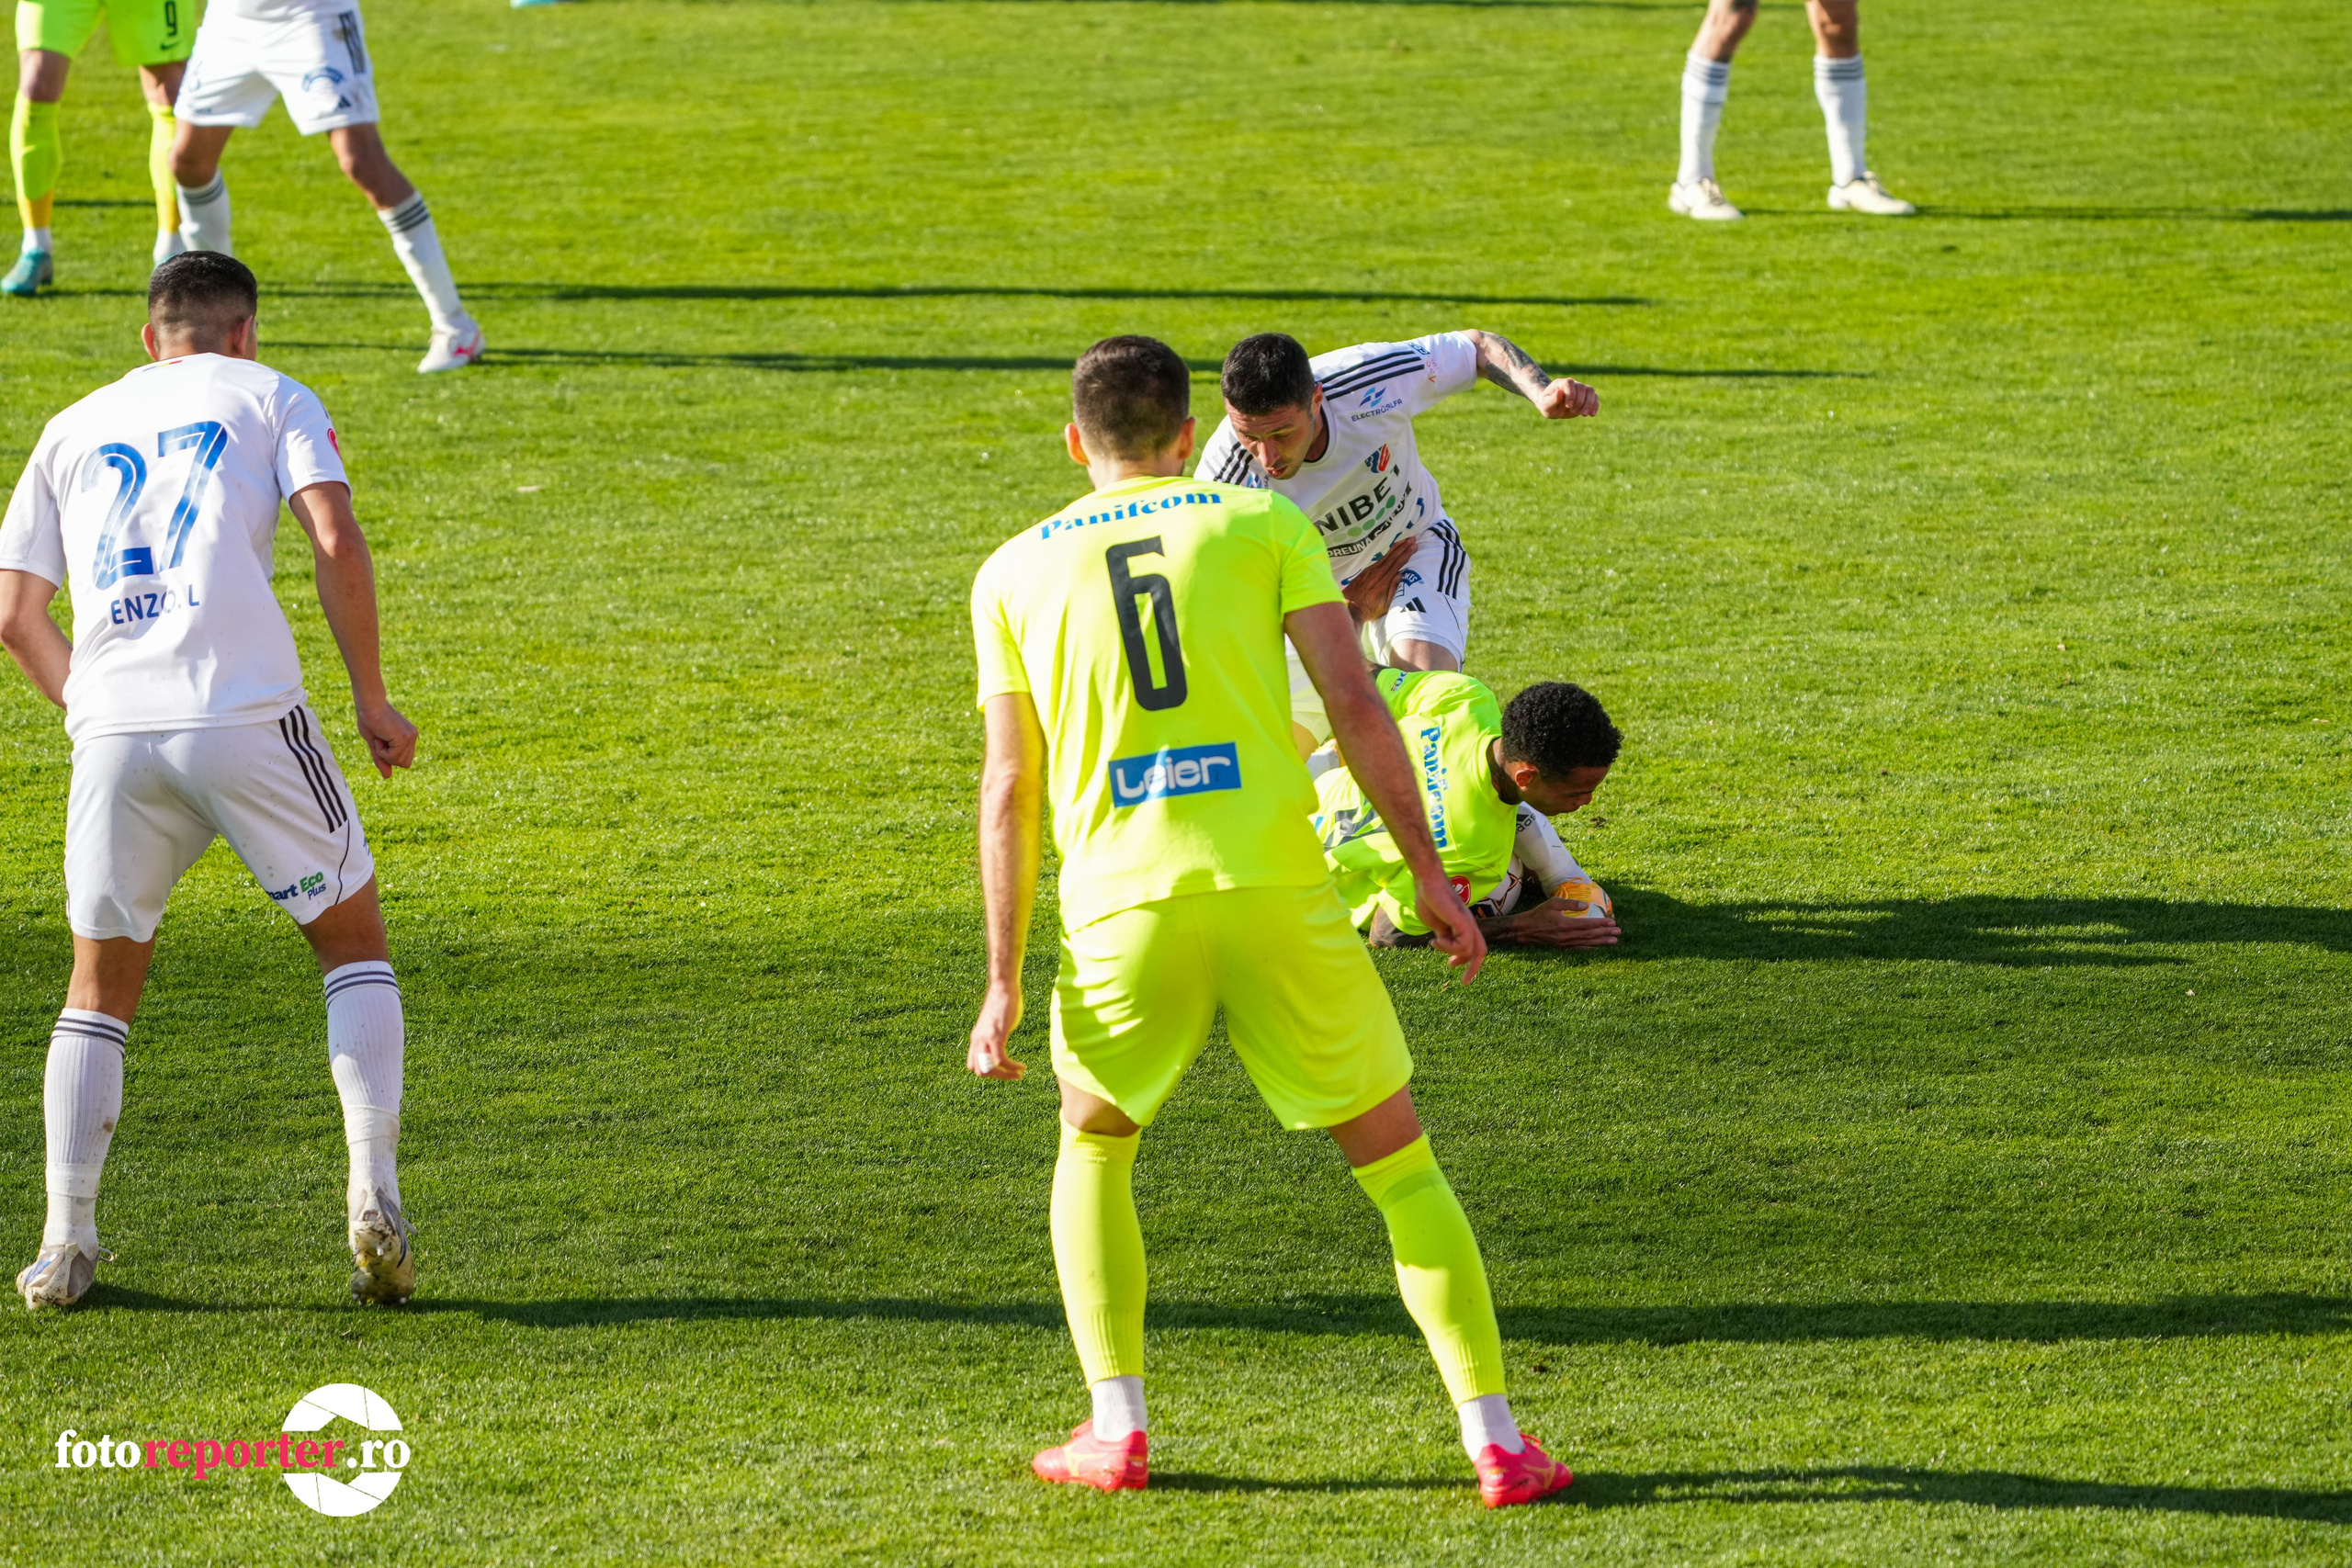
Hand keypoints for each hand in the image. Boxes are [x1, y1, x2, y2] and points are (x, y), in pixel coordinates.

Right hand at [354, 697, 417, 777]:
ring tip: (380, 736)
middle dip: (388, 757)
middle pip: (404, 764)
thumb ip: (383, 760)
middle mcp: (413, 736)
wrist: (369, 704)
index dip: (390, 757)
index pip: (404, 761)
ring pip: (398, 762)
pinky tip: (380, 736)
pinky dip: (382, 750)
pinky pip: (392, 756)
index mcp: (409, 737)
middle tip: (381, 739)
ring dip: (384, 753)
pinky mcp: (404, 737)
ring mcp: (411, 736)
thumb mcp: (375, 745)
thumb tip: (388, 777)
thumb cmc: (369, 720)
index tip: (382, 740)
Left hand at [967, 981, 1026, 1078]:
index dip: (988, 1072)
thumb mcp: (996, 1023)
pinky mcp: (996, 1035)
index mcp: (976, 1038)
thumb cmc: (1003, 1002)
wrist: (1003, 987)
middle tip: (1012, 1075)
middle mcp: (977, 1040)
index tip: (1004, 1070)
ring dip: (1005, 1076)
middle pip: (979, 1071)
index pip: (973, 1065)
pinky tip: (1021, 1066)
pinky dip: (1011, 1067)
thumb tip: (1001, 1042)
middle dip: (997, 1077)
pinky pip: (1000, 1059)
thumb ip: (996, 1034)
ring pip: (989, 1068)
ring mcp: (985, 1038)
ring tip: (1019, 1074)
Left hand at [1341, 533, 1420, 623]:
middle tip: (1412, 538)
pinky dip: (1386, 554)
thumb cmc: (1370, 610)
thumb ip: (1394, 589)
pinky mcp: (1365, 572)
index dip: (1406, 554)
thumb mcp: (1385, 605)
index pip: (1398, 563)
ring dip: (1396, 548)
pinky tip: (1391, 551)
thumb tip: (1401, 575)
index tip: (1414, 546)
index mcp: (1384, 581)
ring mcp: (1370, 572)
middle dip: (1403, 546)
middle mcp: (1377, 573)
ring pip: (1385, 556)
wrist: (1350, 608)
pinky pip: (1378, 560)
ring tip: (1404, 540)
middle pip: (1392, 557)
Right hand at [1411, 874, 1485, 982]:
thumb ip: (1442, 935)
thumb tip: (1442, 945)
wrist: (1428, 883)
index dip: (1466, 961)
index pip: (1473, 947)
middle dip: (1473, 970)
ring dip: (1449, 951)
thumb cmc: (1429, 899)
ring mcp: (1468, 924)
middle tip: (1464, 983)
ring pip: (1468, 951)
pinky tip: (1436, 939)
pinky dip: (1448, 947)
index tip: (1451, 966)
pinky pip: (1463, 945)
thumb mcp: (1436, 924)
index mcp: (1463, 925)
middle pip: (1480, 952)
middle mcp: (1469, 925)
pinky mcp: (1463, 922)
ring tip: (1435, 941)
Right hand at [1495, 896, 1620, 948]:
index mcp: (1565, 924)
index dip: (1601, 923)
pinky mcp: (1563, 947)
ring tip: (1614, 941)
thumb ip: (1570, 904)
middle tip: (1618, 931)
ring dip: (1602, 942)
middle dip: (1605, 933)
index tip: (1612, 922)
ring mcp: (1565, 943)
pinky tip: (1598, 946)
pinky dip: (1591, 947)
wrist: (1526, 929)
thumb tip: (1586, 905)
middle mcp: (1567, 936)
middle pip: (1590, 935)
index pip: (1588, 924)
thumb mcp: (1553, 904)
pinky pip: (1580, 948)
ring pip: (1587, 943)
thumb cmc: (1539, 913)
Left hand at [1533, 377, 1598, 419]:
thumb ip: (1551, 400)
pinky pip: (1594, 397)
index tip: (1568, 406)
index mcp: (1561, 383)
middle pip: (1581, 387)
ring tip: (1584, 414)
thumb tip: (1560, 393)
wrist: (1552, 407)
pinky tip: (1592, 414)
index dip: (1571, 394)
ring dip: (1589, 403)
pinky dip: (1595, 405)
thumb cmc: (1546, 405)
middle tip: (1573, 412)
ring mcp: (1580, 389)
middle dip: (1580, 401)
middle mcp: (1572, 384)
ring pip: (1590, 391)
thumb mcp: (1545, 405)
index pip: (1569, 383)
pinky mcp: (1586, 396)